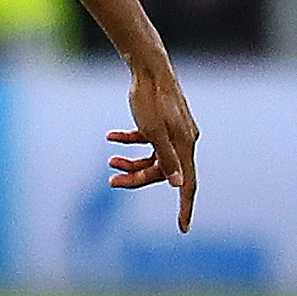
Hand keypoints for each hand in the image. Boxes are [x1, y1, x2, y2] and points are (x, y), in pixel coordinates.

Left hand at [107, 62, 198, 230]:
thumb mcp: (154, 131)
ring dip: (131, 161)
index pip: (188, 184)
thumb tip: (179, 185)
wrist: (148, 67)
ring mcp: (173, 133)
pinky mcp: (162, 123)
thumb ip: (166, 159)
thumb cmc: (150, 99)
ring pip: (152, 158)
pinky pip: (148, 141)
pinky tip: (111, 137)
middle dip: (137, 178)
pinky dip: (130, 141)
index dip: (185, 208)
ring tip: (109, 158)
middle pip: (162, 172)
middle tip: (111, 181)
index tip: (183, 229)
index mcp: (185, 146)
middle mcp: (183, 142)